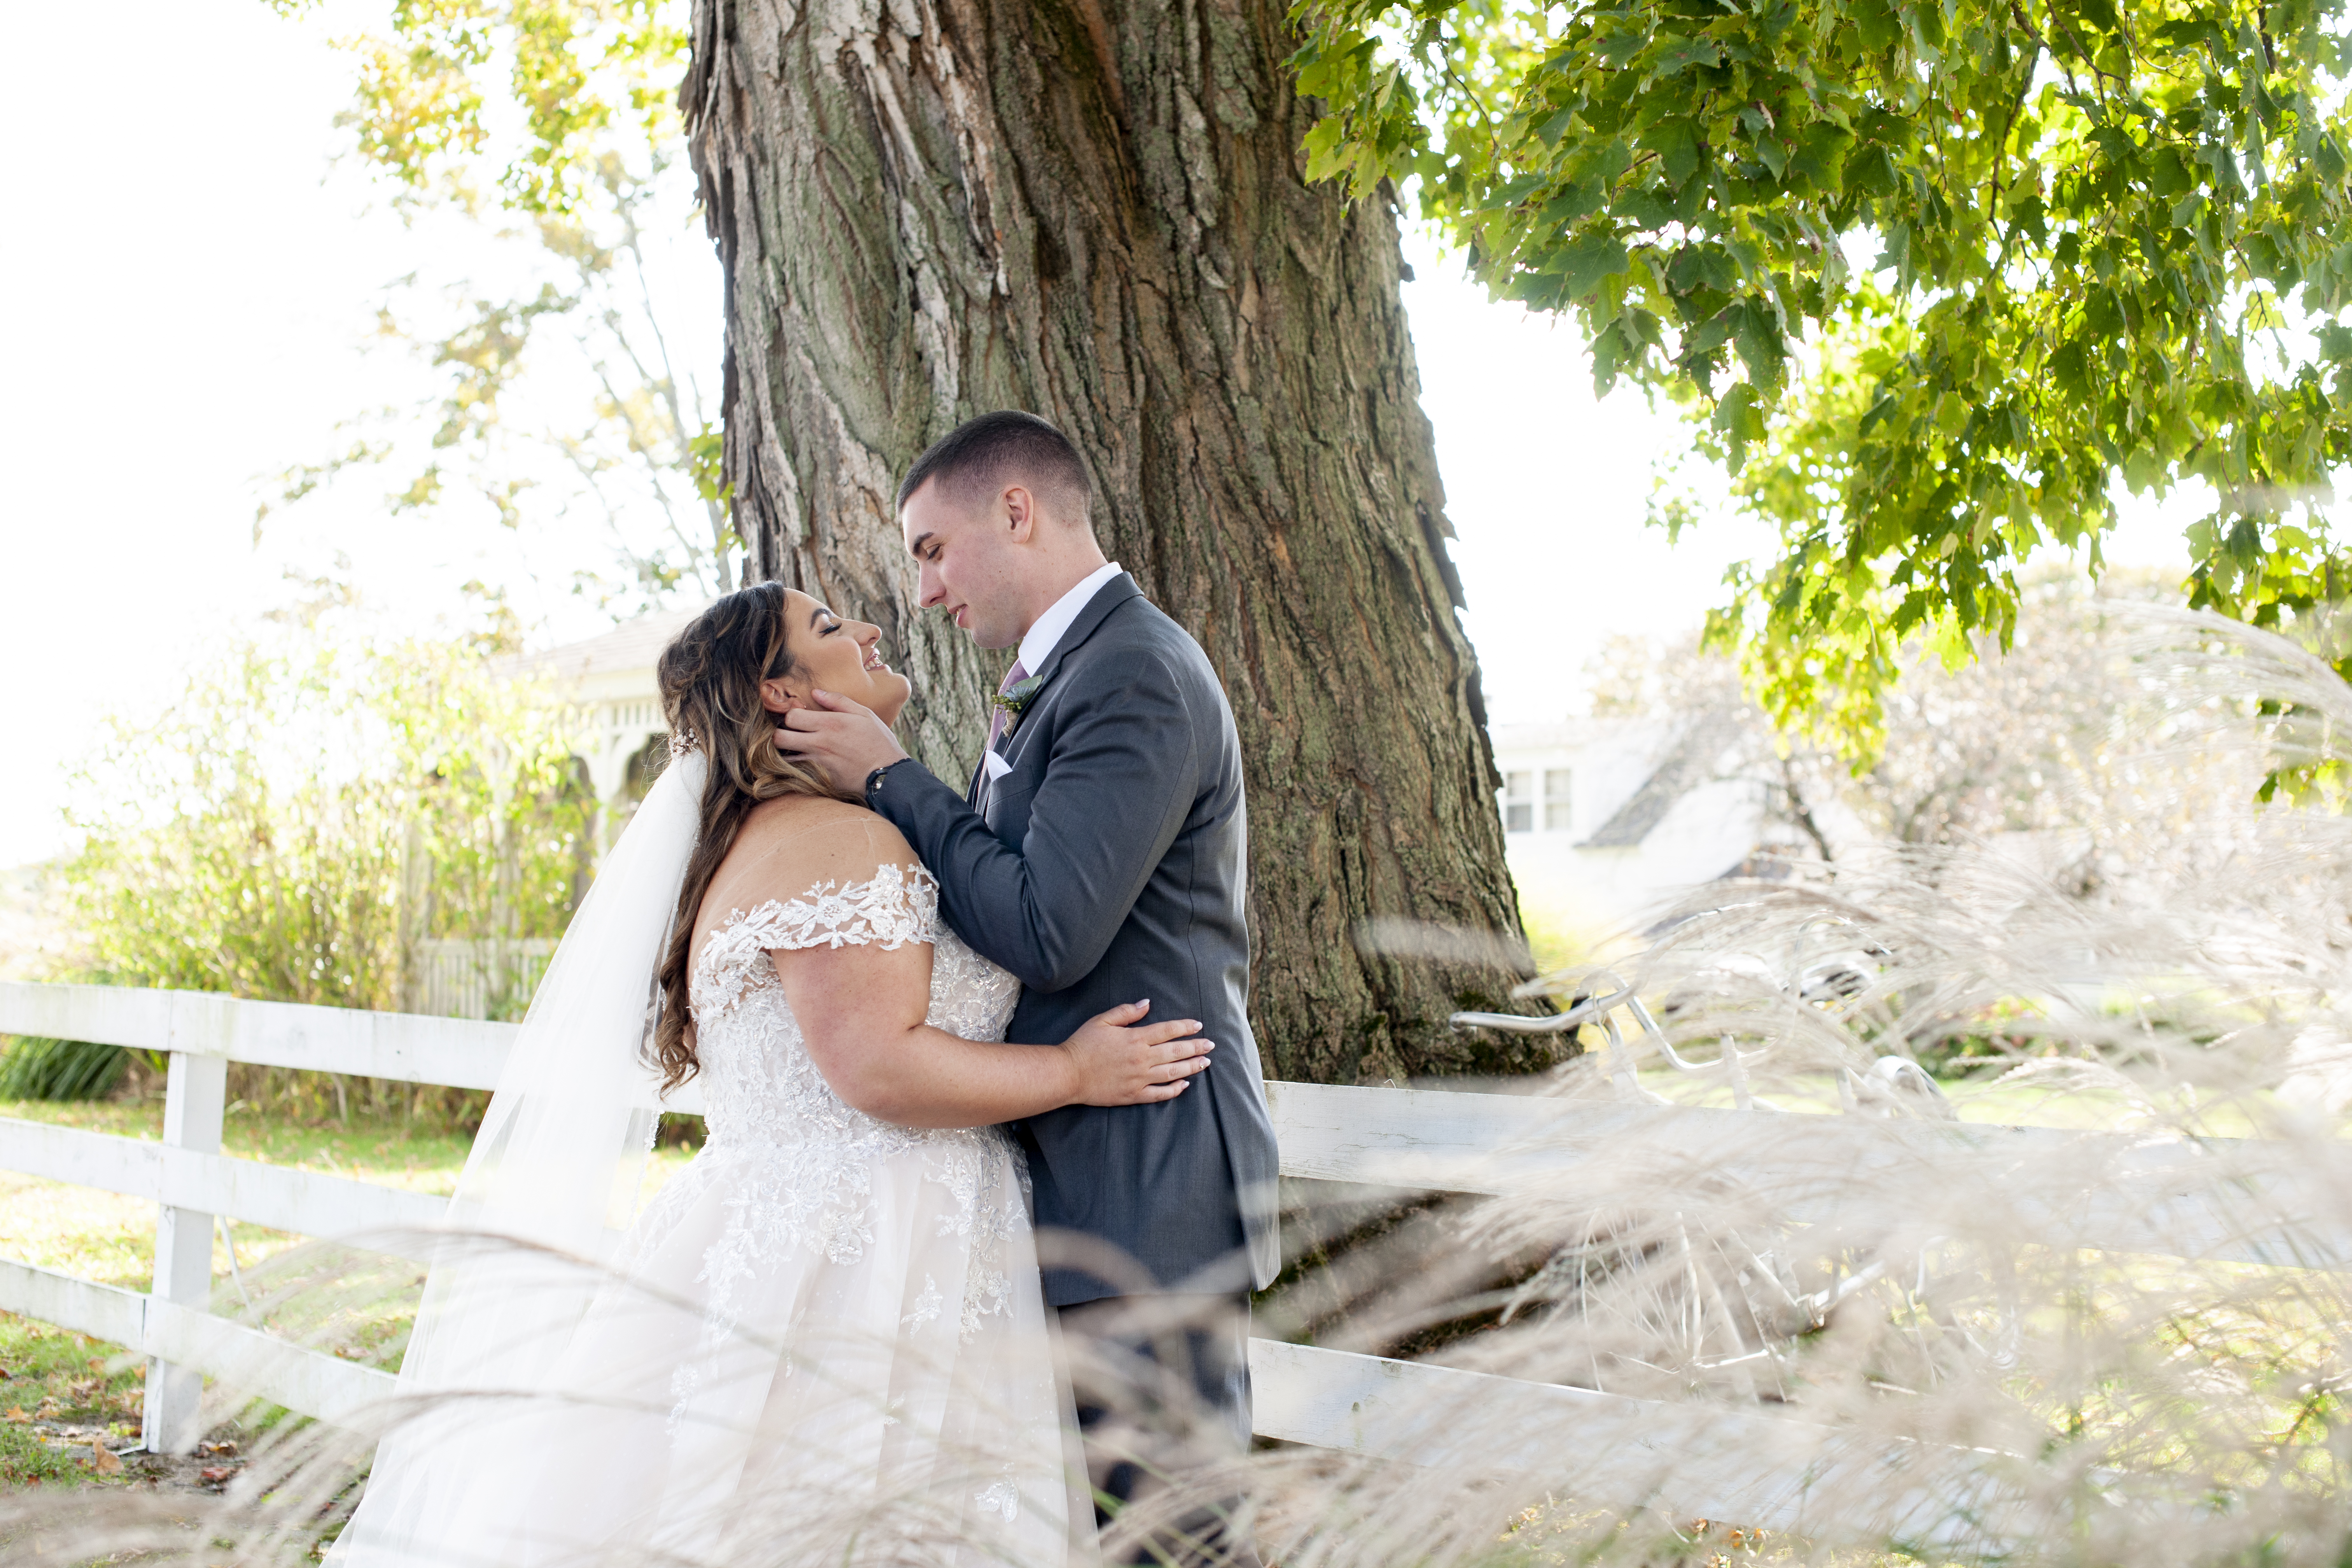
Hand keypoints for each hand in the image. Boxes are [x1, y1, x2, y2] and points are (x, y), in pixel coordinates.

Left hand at [778, 689, 908, 793]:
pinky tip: (802, 764)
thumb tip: (815, 692)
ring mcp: (817, 763)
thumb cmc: (878, 741)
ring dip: (785, 752)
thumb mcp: (864, 714)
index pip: (791, 717)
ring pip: (783, 757)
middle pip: (779, 738)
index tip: (797, 717)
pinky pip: (797, 773)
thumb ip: (838, 701)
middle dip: (779, 734)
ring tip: (793, 749)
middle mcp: (819, 743)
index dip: (789, 715)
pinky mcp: (819, 779)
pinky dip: (794, 768)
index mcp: (830, 724)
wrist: (888, 774)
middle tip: (789, 733)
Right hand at [1058, 1001, 1213, 1106]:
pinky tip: (1184, 1085)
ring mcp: (1139, 1078)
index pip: (1168, 1030)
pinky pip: (1159, 1094)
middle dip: (1196, 1047)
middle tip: (1211, 1045)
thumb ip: (1126, 1012)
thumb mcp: (1102, 1021)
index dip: (1185, 1027)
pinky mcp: (1133, 1095)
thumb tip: (1147, 1003)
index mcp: (1135, 1038)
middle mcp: (1142, 1058)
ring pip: (1172, 1073)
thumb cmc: (1082, 1044)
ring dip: (1192, 1067)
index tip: (1199, 1025)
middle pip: (1176, 1052)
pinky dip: (1174, 1090)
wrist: (1068, 1074)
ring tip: (1205, 1063)